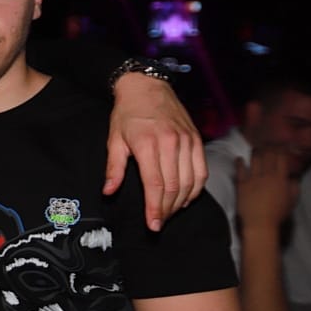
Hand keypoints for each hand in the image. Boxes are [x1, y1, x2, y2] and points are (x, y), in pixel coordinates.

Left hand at [104, 73, 205, 230]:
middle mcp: (171, 143)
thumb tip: (109, 192)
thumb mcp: (114, 139)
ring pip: (190, 182)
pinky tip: (186, 198)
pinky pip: (201, 171)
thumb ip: (114, 168)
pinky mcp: (196, 139)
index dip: (154, 208)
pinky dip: (196, 188)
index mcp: (148, 144)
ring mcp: (187, 141)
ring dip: (181, 203)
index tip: (153, 225)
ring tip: (169, 213)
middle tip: (159, 222)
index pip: (155, 185)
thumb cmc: (127, 113)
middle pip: (174, 187)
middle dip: (166, 210)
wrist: (147, 86)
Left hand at [236, 148, 298, 228]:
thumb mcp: (292, 201)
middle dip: (269, 148)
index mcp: (281, 179)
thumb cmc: (278, 214)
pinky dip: (240, 162)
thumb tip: (293, 178)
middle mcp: (268, 176)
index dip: (281, 150)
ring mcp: (254, 179)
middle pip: (269, 156)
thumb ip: (294, 187)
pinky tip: (239, 159)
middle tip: (268, 145)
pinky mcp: (242, 184)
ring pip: (255, 159)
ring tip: (256, 149)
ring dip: (256, 152)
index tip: (280, 146)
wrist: (260, 223)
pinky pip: (240, 170)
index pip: (282, 159)